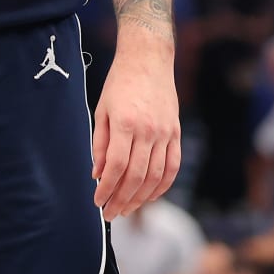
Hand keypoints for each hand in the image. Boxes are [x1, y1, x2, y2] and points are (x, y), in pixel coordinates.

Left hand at [91, 45, 179, 220]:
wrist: (148, 59)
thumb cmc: (119, 83)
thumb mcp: (102, 110)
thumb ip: (99, 143)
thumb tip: (97, 174)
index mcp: (125, 123)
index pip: (115, 167)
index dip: (106, 189)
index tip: (97, 201)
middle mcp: (148, 131)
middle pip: (136, 176)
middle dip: (121, 200)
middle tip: (110, 213)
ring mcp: (165, 133)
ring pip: (156, 176)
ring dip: (141, 198)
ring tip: (127, 209)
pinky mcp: (176, 133)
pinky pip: (173, 167)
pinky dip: (162, 186)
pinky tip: (150, 196)